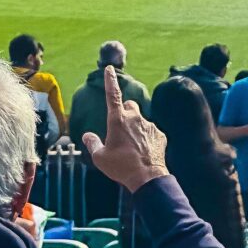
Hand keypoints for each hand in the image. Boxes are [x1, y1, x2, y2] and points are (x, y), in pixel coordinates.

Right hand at [82, 63, 168, 191]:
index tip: (110, 69)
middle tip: (121, 128)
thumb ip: (92, 144)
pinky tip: (144, 153)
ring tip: (132, 149)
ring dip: (136, 128)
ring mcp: (149, 125)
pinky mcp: (160, 134)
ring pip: (141, 120)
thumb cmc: (121, 167)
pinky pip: (151, 132)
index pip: (112, 94)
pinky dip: (147, 139)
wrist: (147, 178)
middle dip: (125, 112)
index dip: (110, 81)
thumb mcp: (100, 158)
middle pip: (129, 105)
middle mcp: (134, 118)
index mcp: (117, 120)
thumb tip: (87, 136)